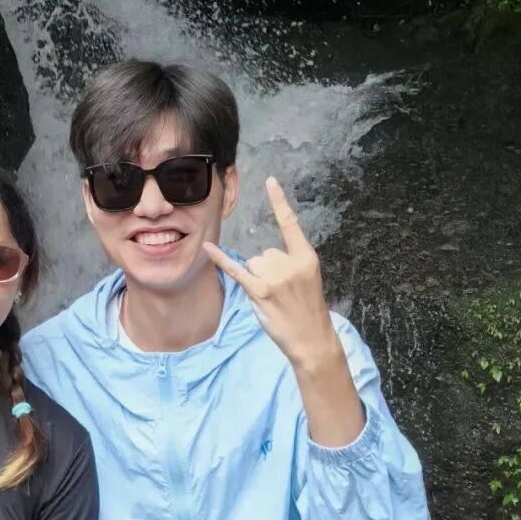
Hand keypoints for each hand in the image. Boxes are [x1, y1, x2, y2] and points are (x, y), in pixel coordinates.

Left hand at [204, 177, 336, 374]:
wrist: (312, 338)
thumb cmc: (308, 309)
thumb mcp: (308, 279)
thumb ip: (289, 262)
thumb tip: (264, 257)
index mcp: (306, 257)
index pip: (290, 223)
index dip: (279, 201)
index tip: (270, 181)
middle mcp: (290, 263)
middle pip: (264, 253)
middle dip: (268, 272)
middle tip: (282, 293)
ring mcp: (275, 278)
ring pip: (253, 265)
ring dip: (258, 281)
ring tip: (274, 299)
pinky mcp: (260, 291)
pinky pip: (237, 270)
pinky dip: (220, 260)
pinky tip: (208, 248)